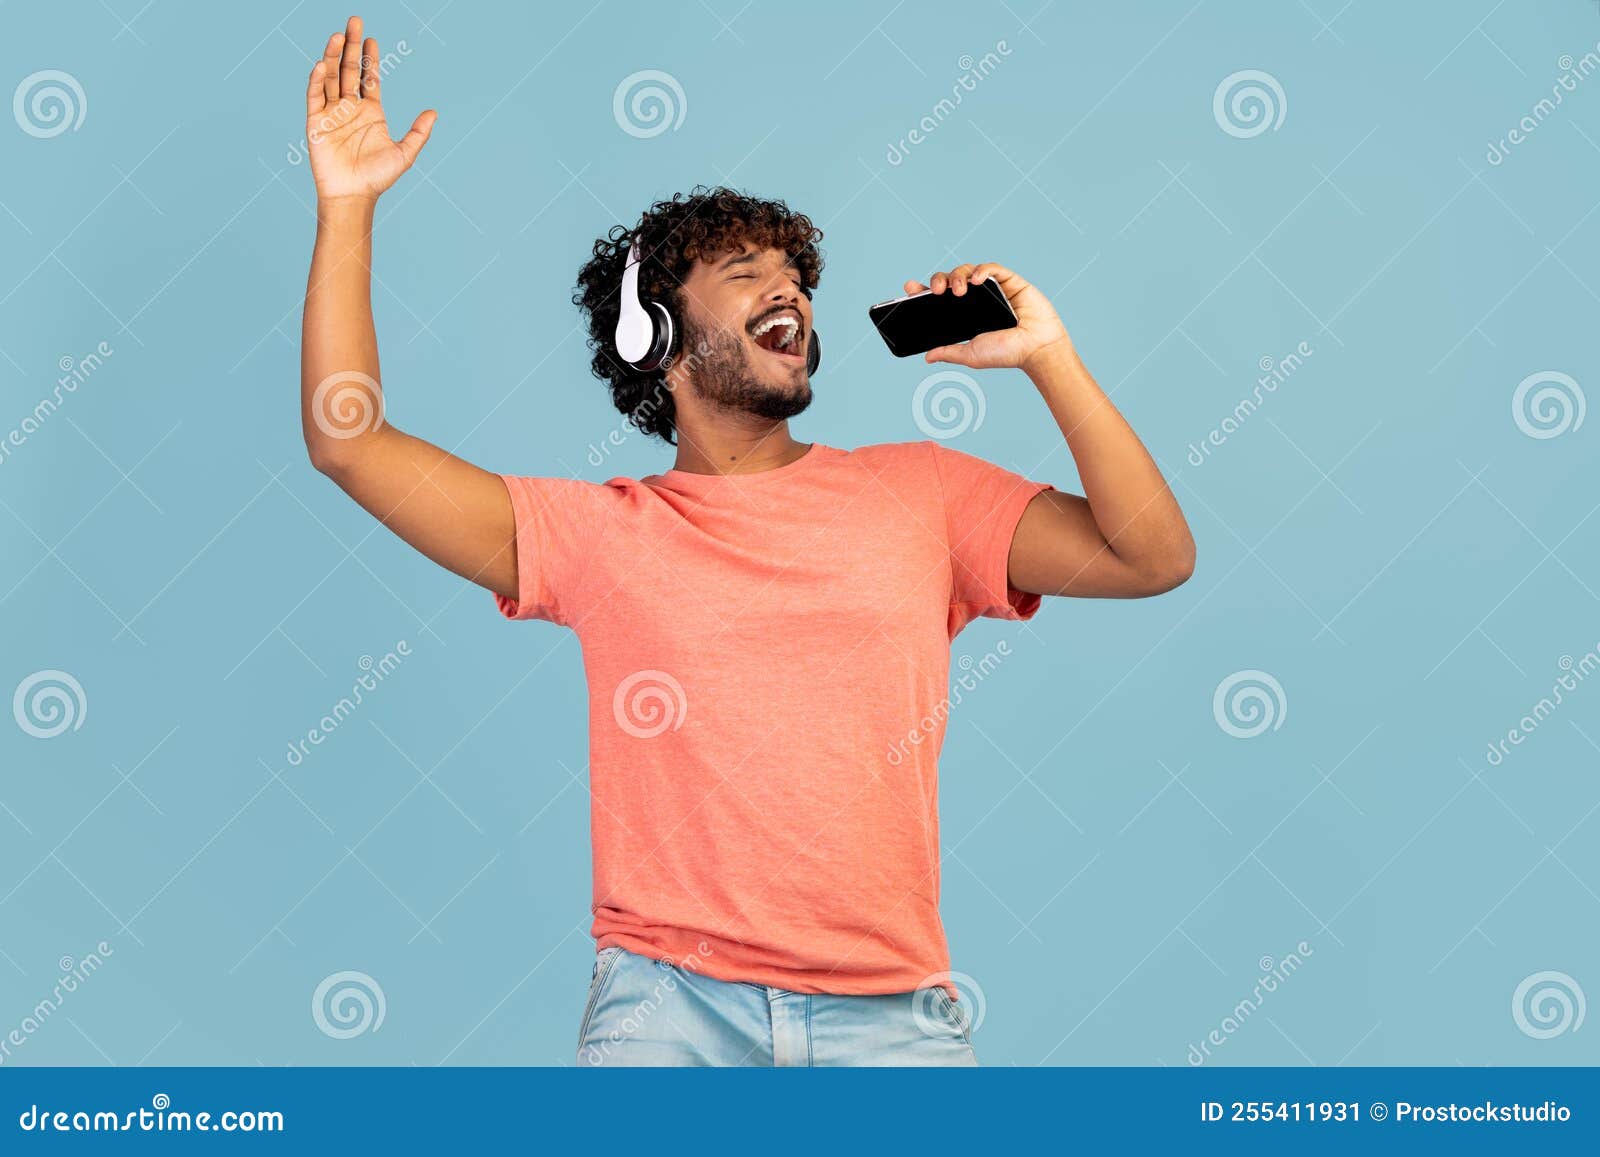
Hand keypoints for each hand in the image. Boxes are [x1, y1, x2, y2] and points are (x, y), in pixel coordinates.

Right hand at [305, 16, 435, 202]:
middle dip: (351, 46)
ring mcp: (332, 113)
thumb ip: (418, 133)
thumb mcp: (404, 154)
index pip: (369, 78)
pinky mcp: (315, 122)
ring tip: (338, 35)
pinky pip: (315, 96)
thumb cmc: (377, 178)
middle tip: (354, 21)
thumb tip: (434, 112)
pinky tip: (322, 64)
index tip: (371, 38)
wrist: (353, 196)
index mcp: (370, 112)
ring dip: (333, 56)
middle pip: (349, 70)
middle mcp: (350, 108)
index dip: (370, 58)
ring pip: (331, 77)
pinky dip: (317, 79)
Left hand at [906, 263, 1072, 373]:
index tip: (909, 287)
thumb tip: (927, 356)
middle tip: (936, 291)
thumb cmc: (1007, 353)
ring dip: (958, 275)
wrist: (1036, 348)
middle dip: (939, 280)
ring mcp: (992, 289)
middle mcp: (976, 300)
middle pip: (950, 279)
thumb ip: (949, 351)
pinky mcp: (1009, 282)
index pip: (939, 298)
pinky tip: (977, 280)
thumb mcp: (971, 354)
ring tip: (958, 290)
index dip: (923, 291)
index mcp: (964, 315)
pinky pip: (992, 268)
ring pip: (968, 270)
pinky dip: (982, 270)